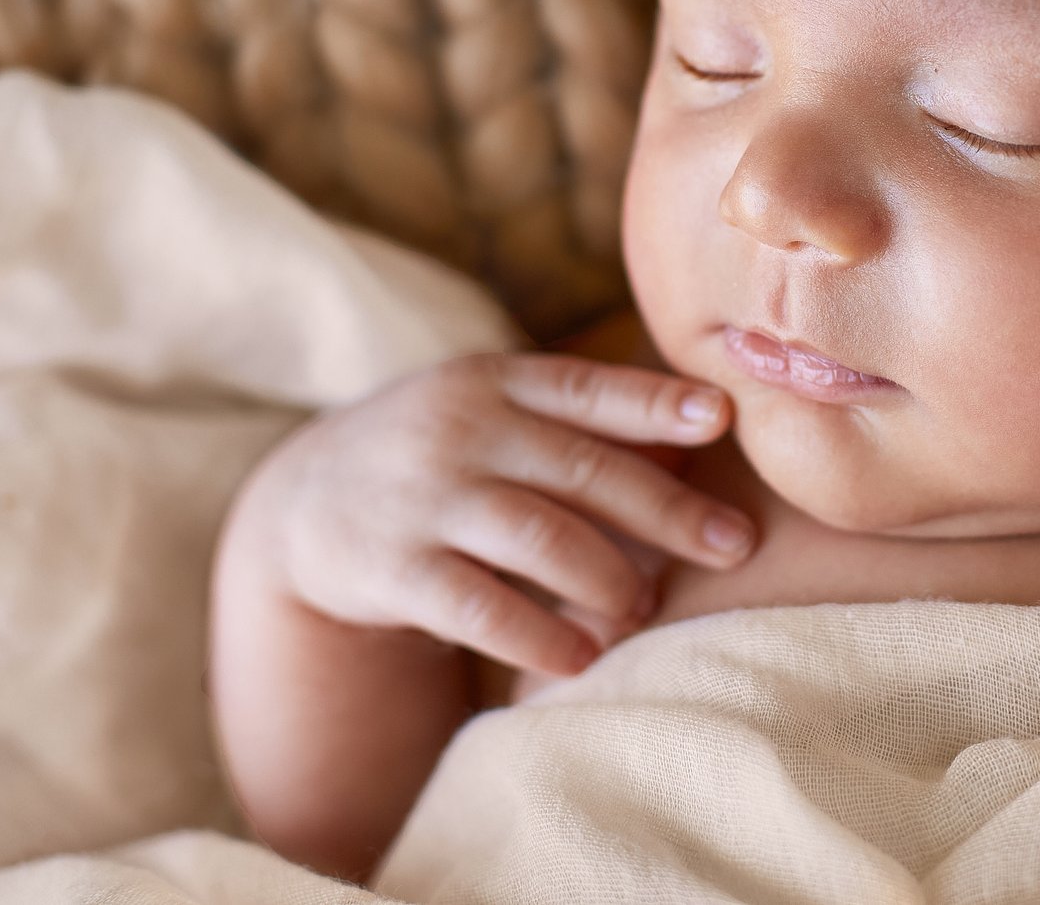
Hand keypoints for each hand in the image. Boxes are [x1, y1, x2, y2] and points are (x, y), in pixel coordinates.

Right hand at [230, 352, 755, 678]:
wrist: (305, 503)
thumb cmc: (447, 453)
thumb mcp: (495, 409)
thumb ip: (585, 418)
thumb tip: (709, 430)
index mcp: (494, 381)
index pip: (585, 388)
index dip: (655, 403)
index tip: (722, 420)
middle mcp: (459, 431)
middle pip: (582, 471)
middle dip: (668, 512)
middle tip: (735, 546)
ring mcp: (423, 499)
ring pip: (540, 539)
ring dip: (611, 579)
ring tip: (648, 606)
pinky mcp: (391, 569)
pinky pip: (481, 608)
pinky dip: (540, 637)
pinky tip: (584, 659)